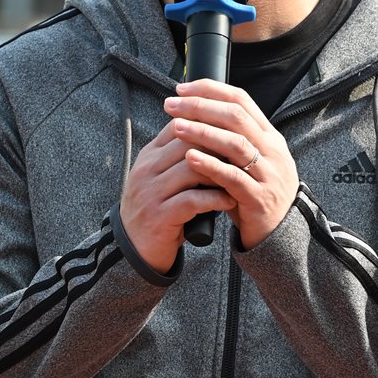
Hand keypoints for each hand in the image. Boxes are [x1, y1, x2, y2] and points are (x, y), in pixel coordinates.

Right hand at [119, 120, 236, 272]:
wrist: (134, 250)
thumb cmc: (157, 211)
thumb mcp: (162, 180)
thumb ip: (180, 160)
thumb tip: (216, 137)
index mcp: (148, 156)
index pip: (179, 126)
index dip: (208, 127)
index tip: (233, 134)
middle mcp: (146, 170)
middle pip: (187, 142)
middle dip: (218, 147)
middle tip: (243, 155)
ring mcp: (150, 192)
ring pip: (191, 169)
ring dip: (220, 173)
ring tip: (239, 178)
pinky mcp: (159, 216)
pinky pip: (193, 200)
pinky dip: (216, 199)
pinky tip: (230, 201)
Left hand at [163, 80, 298, 249]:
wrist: (278, 233)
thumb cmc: (254, 192)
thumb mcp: (249, 160)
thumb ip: (231, 138)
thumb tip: (196, 110)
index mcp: (269, 136)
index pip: (241, 100)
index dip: (210, 90)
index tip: (181, 88)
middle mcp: (272, 150)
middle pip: (236, 117)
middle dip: (200, 107)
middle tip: (171, 105)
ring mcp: (268, 174)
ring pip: (236, 144)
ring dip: (203, 132)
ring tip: (176, 127)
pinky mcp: (259, 198)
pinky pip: (233, 177)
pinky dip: (211, 165)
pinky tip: (191, 158)